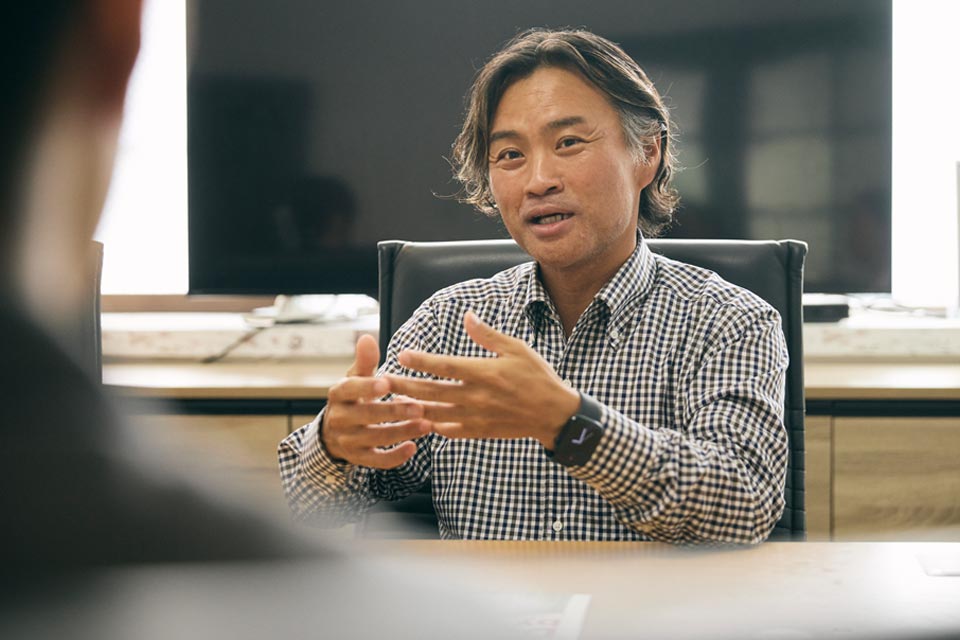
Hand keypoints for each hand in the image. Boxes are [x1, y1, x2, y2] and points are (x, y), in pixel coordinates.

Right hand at [320, 334, 429, 467]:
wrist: (335, 431)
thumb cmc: (353, 398)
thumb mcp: (356, 378)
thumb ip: (365, 361)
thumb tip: (367, 338)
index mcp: (339, 394)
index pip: (350, 389)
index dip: (367, 387)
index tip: (387, 383)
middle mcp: (340, 419)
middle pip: (366, 416)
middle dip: (393, 412)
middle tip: (418, 407)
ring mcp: (348, 441)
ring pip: (376, 438)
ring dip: (402, 432)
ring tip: (425, 424)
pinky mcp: (359, 459)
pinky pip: (377, 461)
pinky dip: (395, 457)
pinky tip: (414, 447)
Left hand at [385, 311, 579, 448]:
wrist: (554, 414)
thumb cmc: (537, 377)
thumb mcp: (516, 349)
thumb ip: (488, 335)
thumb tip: (467, 316)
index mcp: (484, 372)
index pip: (445, 366)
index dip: (421, 361)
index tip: (402, 355)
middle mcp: (476, 396)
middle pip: (432, 391)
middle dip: (405, 386)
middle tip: (382, 382)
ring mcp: (476, 416)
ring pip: (436, 413)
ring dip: (413, 408)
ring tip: (393, 402)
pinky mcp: (480, 431)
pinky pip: (450, 431)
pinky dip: (433, 426)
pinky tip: (420, 422)